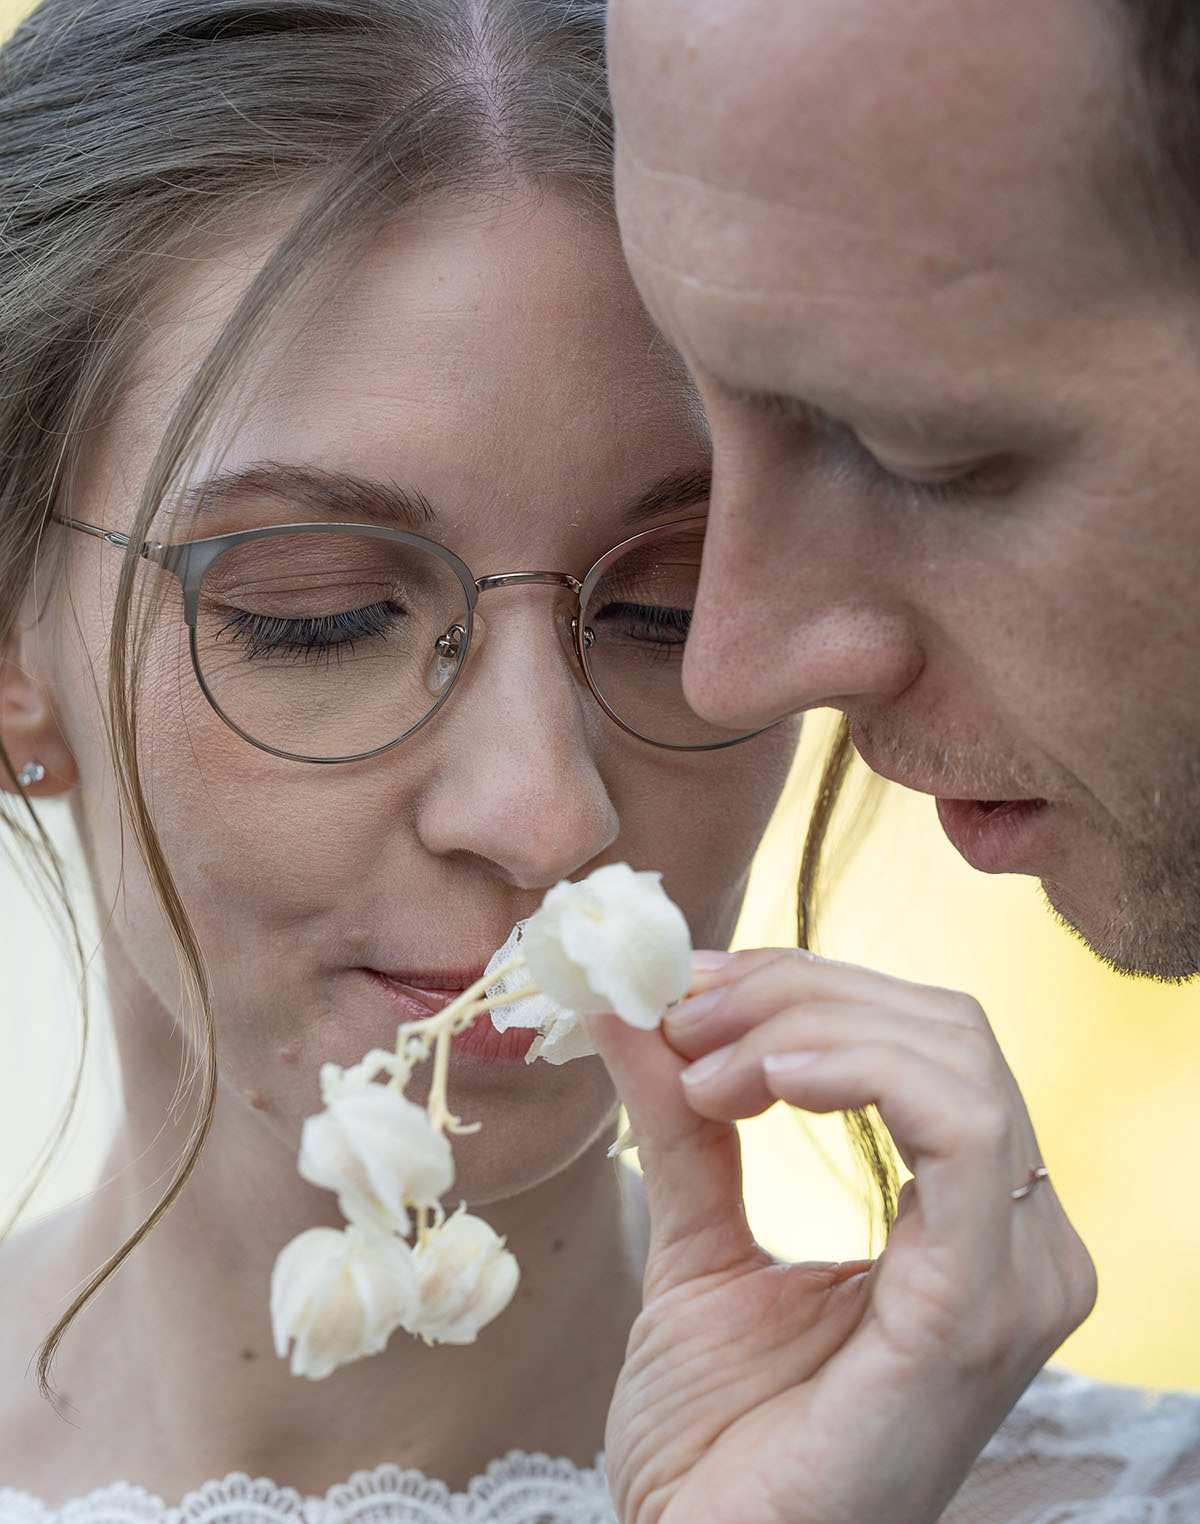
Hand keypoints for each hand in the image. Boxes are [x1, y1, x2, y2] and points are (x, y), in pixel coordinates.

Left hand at [585, 948, 1095, 1523]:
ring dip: (808, 1025)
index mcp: (969, 1223)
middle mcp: (1020, 1241)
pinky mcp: (980, 1308)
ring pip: (952, 1056)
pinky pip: (960, 1129)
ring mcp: (1015, 1275)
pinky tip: (760, 1076)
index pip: (924, 1040)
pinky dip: (859, 1069)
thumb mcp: (696, 1239)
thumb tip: (631, 998)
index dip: (805, 988)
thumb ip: (681, 1119)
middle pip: (941, 1028)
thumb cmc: (718, 1439)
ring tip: (701, 1062)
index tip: (686, 989)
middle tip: (682, 1010)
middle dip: (799, 993)